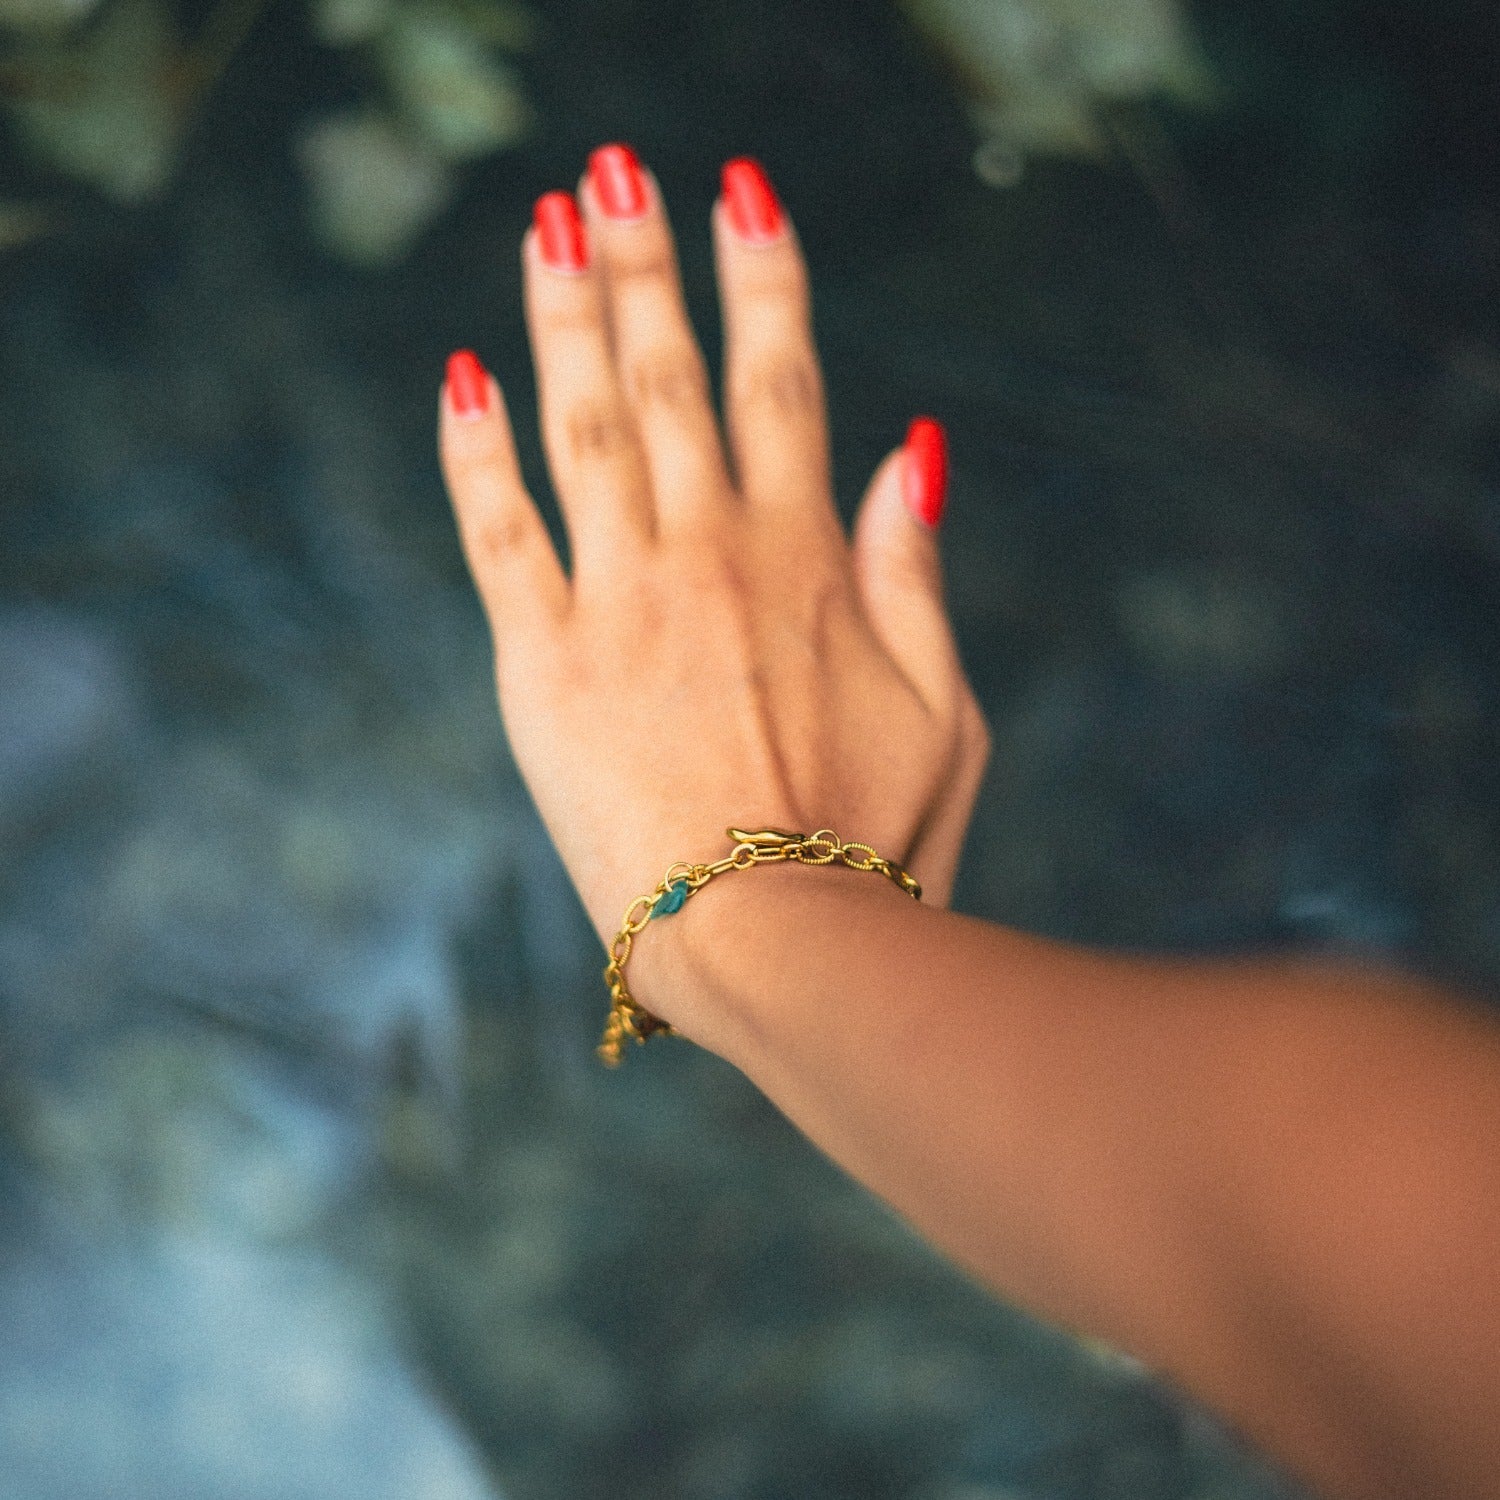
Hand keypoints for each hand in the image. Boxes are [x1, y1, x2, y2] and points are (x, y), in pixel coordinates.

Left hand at [438, 146, 988, 1019]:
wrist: (773, 944)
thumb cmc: (877, 841)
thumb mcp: (948, 709)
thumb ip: (920, 573)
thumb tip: (917, 445)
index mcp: (809, 559)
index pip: (782, 381)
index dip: (762, 277)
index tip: (739, 192)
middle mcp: (709, 554)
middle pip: (668, 375)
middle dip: (645, 261)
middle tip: (616, 172)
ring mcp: (619, 603)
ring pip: (583, 424)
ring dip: (564, 315)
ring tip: (548, 225)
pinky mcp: (544, 666)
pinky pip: (499, 532)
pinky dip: (477, 449)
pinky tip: (462, 375)